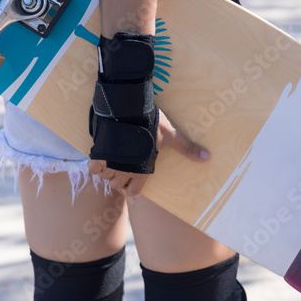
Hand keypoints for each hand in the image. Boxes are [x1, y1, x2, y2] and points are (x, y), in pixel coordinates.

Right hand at [88, 109, 209, 196]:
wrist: (128, 108)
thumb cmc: (151, 124)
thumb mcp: (172, 136)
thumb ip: (187, 148)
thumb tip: (207, 158)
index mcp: (142, 169)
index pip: (133, 192)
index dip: (133, 189)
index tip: (132, 182)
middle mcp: (124, 170)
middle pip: (117, 186)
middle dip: (120, 180)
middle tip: (124, 169)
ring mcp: (110, 162)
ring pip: (105, 178)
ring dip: (108, 173)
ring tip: (115, 161)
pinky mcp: (98, 153)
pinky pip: (93, 168)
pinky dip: (96, 165)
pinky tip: (103, 156)